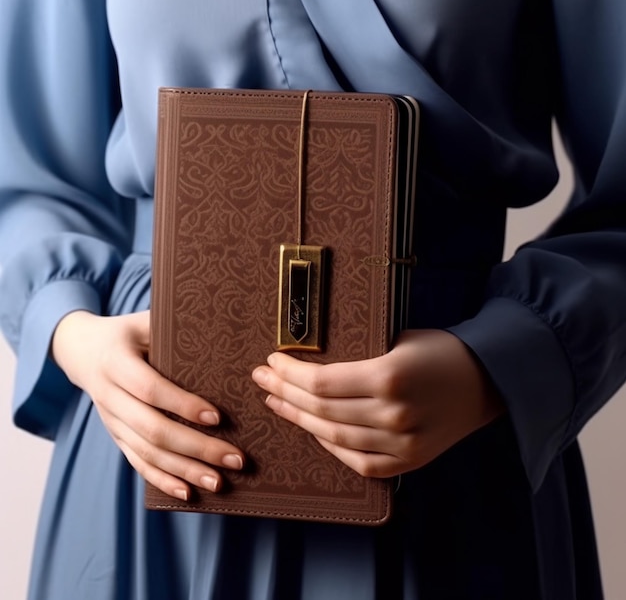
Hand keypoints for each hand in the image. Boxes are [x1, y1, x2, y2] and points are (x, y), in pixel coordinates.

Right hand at [51, 310, 244, 500]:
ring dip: (184, 470)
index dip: (182, 404)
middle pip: (152, 429)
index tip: (218, 417)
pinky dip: (162, 480)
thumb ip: (173, 327)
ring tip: (220, 481)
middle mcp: (109, 395)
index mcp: (116, 362)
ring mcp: (111, 420)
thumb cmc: (126, 332)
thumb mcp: (144, 321)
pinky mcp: (116, 436)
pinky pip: (137, 462)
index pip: (150, 388)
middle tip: (236, 458)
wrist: (82, 351)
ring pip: (147, 452)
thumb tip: (222, 328)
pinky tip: (188, 493)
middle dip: (196, 447)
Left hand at [251, 329, 503, 477]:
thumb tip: (309, 364)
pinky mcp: (409, 461)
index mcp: (389, 377)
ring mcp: (402, 443)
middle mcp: (393, 414)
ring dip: (299, 419)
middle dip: (284, 392)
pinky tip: (311, 429)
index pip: (321, 382)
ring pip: (333, 437)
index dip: (289, 373)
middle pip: (321, 410)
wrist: (486, 381)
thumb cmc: (440, 351)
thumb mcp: (398, 339)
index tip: (271, 361)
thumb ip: (357, 357)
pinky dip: (330, 446)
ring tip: (276, 402)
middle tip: (262, 379)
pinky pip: (358, 462)